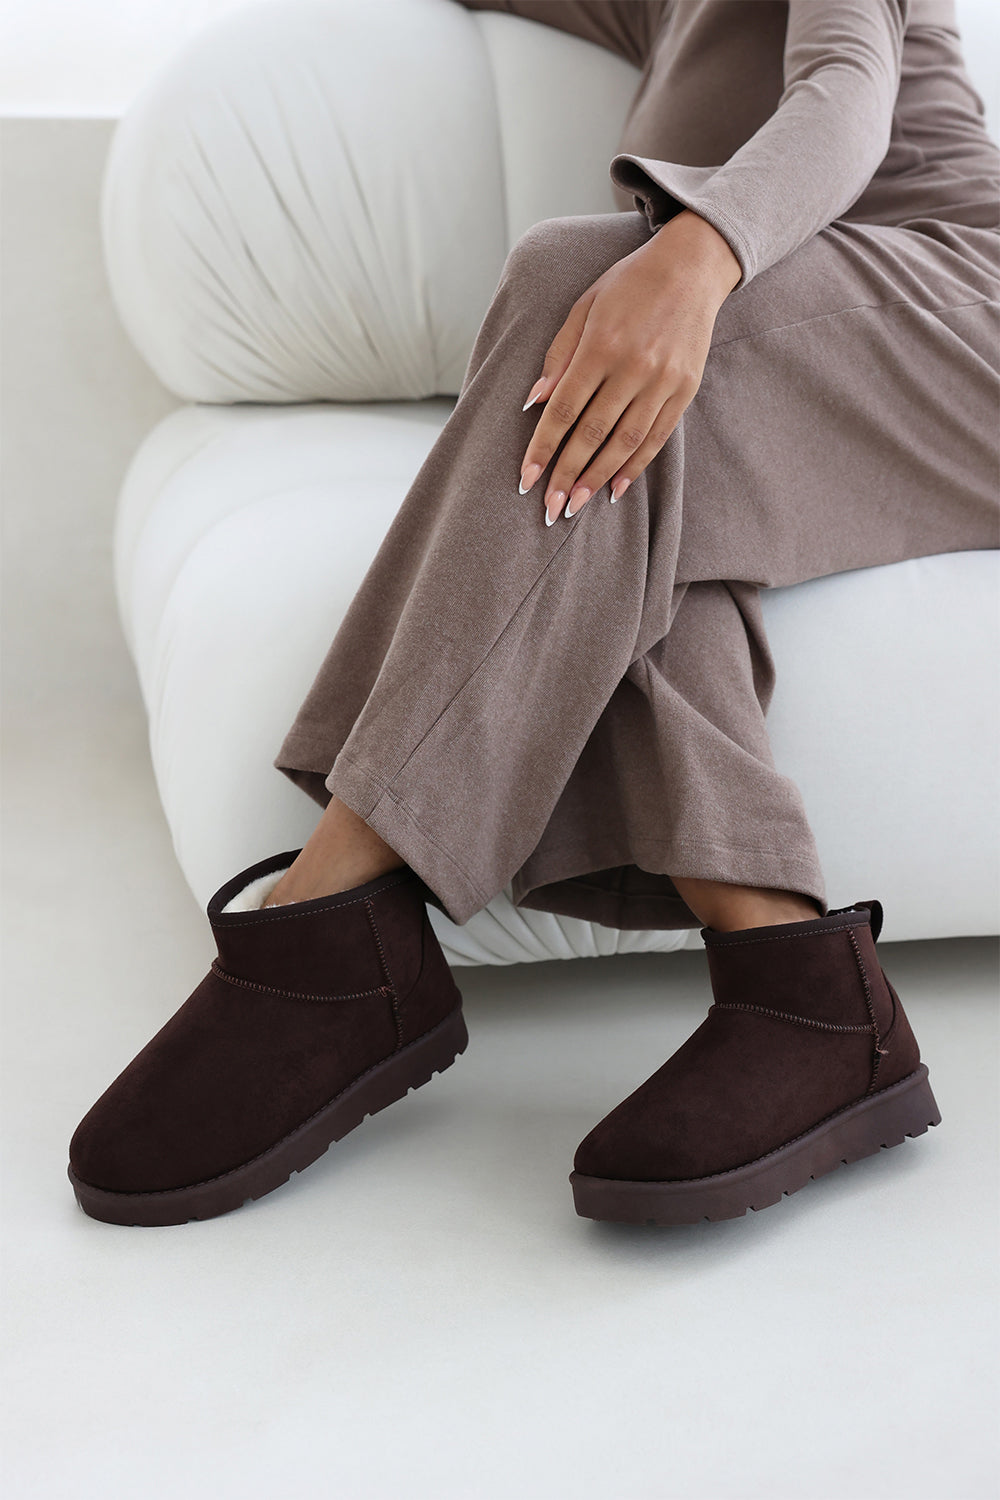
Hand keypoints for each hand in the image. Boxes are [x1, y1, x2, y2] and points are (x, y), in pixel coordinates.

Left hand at [517, 209, 741, 523]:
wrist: (692, 266)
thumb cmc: (628, 284)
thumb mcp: (584, 306)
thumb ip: (558, 355)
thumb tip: (535, 402)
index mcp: (601, 345)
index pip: (564, 409)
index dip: (543, 448)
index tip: (527, 479)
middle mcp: (633, 367)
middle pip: (592, 433)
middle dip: (567, 475)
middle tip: (550, 509)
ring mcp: (663, 381)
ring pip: (625, 442)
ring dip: (598, 478)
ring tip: (577, 505)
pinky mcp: (684, 389)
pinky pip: (656, 437)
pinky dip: (634, 466)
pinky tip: (615, 487)